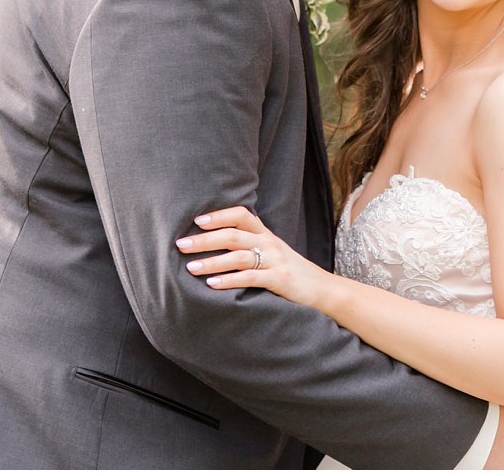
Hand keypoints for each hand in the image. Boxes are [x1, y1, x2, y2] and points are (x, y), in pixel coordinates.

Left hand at [175, 206, 328, 307]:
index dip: (219, 215)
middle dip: (205, 239)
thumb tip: (212, 244)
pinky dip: (229, 280)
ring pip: (239, 256)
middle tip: (181, 244)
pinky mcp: (280, 279)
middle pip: (234, 234)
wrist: (321, 288)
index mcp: (266, 234)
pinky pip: (250, 278)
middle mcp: (270, 243)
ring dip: (212, 261)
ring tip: (190, 267)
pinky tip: (212, 284)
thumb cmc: (289, 271)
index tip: (196, 221)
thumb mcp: (271, 253)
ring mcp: (275, 260)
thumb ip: (249, 246)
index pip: (241, 215)